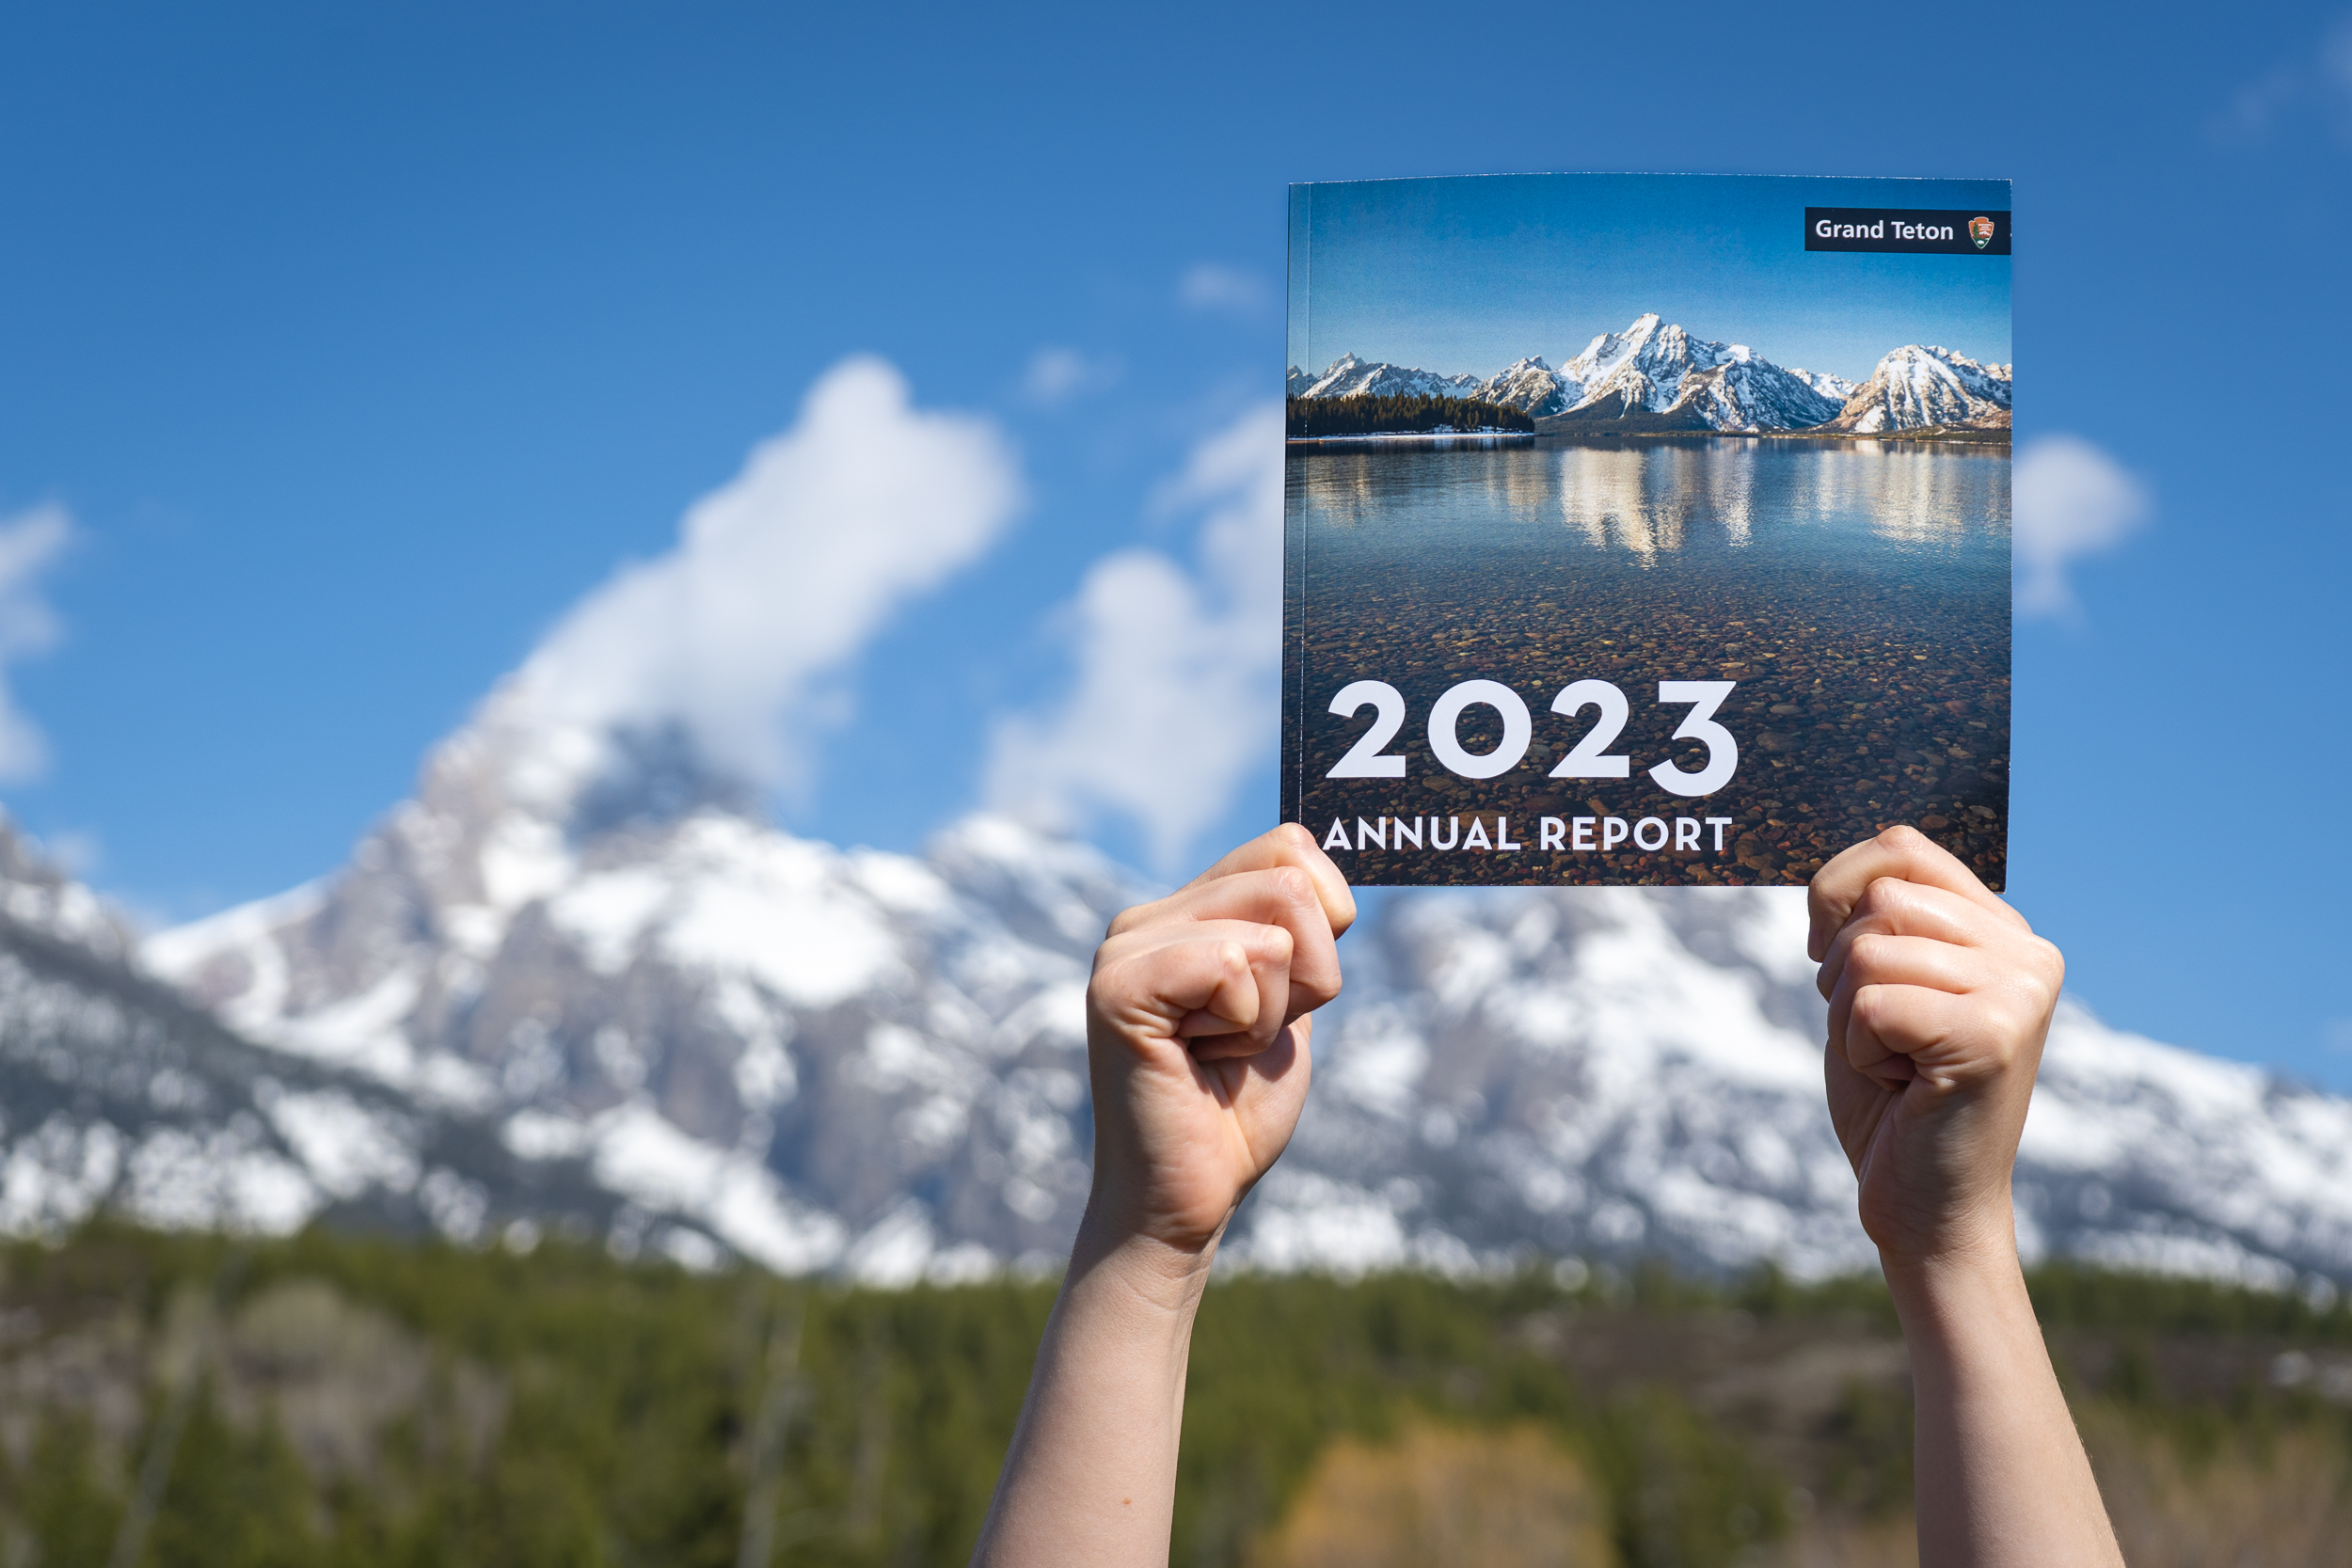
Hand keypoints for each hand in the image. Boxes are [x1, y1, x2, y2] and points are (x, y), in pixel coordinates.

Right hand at [1083, 824, 1354, 1259]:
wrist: (1187, 1200)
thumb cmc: (1237, 1108)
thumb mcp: (1291, 1000)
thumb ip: (1301, 930)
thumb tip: (1326, 864)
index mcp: (1184, 910)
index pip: (1289, 845)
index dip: (1325, 920)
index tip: (1291, 993)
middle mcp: (1146, 917)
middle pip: (1291, 879)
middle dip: (1307, 976)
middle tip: (1247, 1035)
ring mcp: (1124, 947)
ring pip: (1273, 929)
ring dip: (1274, 1010)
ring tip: (1219, 1049)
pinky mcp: (1116, 986)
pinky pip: (1231, 964)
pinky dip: (1244, 1023)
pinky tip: (1198, 1057)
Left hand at [1809, 827, 2063, 1267]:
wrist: (1925, 1205)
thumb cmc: (1892, 1095)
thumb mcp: (1873, 985)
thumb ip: (1871, 917)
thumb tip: (1838, 872)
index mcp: (2003, 929)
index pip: (1900, 847)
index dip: (1836, 893)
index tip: (1835, 961)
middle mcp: (2028, 952)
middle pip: (1878, 899)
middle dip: (1842, 970)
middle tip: (1881, 1034)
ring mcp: (2021, 991)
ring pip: (1868, 951)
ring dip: (1850, 1016)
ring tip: (1897, 1061)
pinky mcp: (1995, 1034)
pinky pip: (1870, 1005)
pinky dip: (1858, 1050)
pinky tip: (1903, 1085)